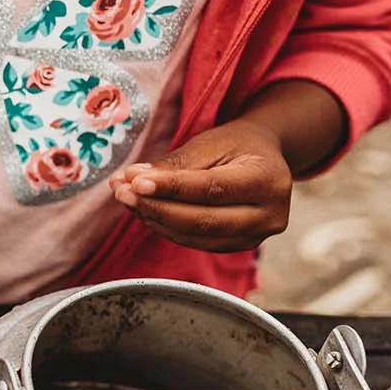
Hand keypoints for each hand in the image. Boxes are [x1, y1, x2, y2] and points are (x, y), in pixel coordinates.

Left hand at [109, 119, 292, 252]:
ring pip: (194, 236)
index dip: (171, 189)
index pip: (211, 189)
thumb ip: (174, 164)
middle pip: (202, 221)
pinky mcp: (236, 246)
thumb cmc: (237, 146)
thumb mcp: (211, 143)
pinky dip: (164, 227)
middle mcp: (268, 215)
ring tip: (126, 197)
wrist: (263, 160)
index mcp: (268, 181)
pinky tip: (144, 210)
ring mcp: (254, 237)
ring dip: (154, 219)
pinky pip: (193, 242)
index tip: (136, 182)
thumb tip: (132, 179)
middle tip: (122, 192)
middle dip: (156, 208)